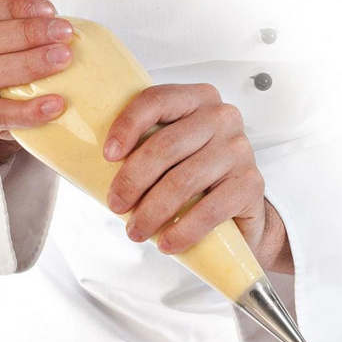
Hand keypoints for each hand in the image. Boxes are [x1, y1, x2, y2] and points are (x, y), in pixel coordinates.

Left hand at [103, 84, 292, 273]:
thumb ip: (142, 145)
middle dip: (133, 179)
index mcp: (195, 98)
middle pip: (165, 145)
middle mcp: (220, 117)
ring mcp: (239, 149)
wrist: (239, 204)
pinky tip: (166, 243)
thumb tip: (91, 164)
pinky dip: (183, 230)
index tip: (107, 155)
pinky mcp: (251, 183)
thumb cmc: (191, 171)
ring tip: (135, 230)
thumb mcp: (167, 149)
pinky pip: (210, 209)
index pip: (156, 101)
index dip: (128, 126)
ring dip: (152, 211)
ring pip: (182, 180)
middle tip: (115, 204)